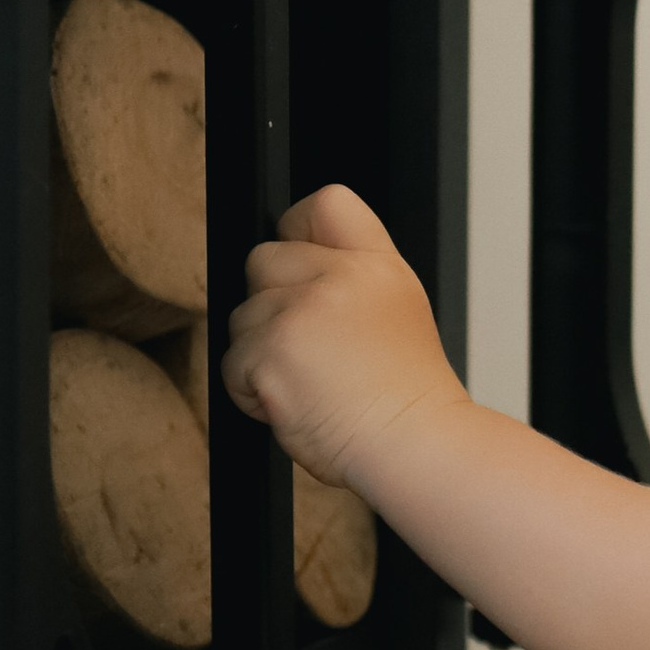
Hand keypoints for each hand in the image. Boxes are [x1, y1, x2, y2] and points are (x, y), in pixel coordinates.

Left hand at [223, 186, 466, 492]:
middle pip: (264, 260)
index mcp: (376, 266)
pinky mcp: (270, 349)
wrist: (416, 445)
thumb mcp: (400, 313)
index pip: (326, 204)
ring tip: (308, 384)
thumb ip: (351, 282)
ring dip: (260, 355)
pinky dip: (252, 391)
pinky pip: (233, 362)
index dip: (298, 230)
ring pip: (242, 317)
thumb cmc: (407, 399)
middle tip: (309, 349)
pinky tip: (294, 403)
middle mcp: (340, 277)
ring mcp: (301, 310)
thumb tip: (297, 275)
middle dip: (271, 304)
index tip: (299, 269)